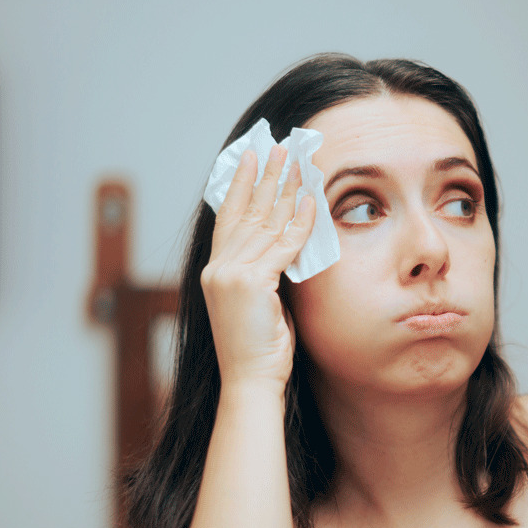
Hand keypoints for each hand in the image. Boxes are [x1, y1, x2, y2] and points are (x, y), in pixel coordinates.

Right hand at [200, 144, 315, 392]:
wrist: (251, 381)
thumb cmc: (260, 349)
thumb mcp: (261, 303)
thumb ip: (267, 272)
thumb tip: (288, 245)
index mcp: (216, 271)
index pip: (228, 217)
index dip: (239, 184)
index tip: (250, 157)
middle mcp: (219, 268)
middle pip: (246, 210)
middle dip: (264, 176)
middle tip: (277, 146)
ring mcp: (231, 274)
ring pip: (265, 222)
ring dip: (284, 189)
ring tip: (297, 162)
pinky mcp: (250, 284)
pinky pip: (282, 245)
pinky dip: (299, 223)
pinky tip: (311, 201)